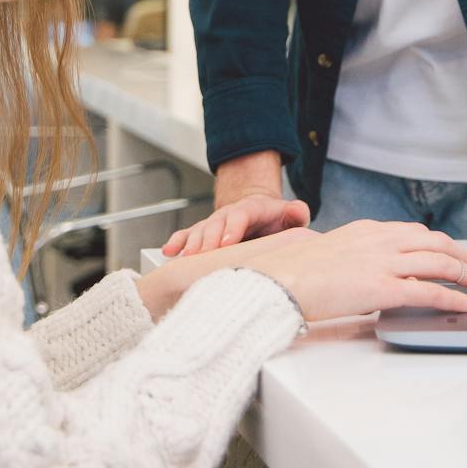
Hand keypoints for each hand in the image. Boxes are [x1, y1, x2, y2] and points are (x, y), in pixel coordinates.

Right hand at [162, 190, 310, 255]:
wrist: (259, 212)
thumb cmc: (275, 220)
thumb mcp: (290, 214)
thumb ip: (296, 212)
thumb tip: (298, 210)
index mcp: (250, 210)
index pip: (240, 216)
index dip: (232, 228)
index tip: (226, 242)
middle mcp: (228, 215)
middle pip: (215, 224)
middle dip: (207, 240)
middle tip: (200, 256)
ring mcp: (214, 224)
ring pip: (200, 231)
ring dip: (191, 243)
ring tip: (183, 257)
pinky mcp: (204, 234)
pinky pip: (188, 236)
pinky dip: (177, 242)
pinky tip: (168, 251)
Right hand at [241, 219, 466, 324]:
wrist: (277, 279)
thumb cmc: (294, 273)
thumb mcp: (330, 255)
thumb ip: (355, 261)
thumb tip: (366, 279)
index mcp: (368, 230)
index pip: (417, 233)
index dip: (443, 245)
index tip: (458, 256)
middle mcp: (380, 240)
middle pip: (437, 243)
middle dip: (466, 258)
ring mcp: (382, 261)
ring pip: (440, 262)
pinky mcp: (381, 287)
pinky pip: (429, 291)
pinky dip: (454, 297)